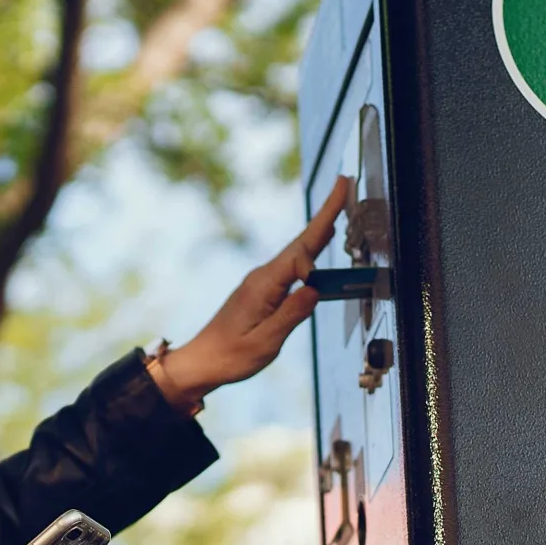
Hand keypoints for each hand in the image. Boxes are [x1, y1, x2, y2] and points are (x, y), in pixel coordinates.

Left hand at [148, 176, 349, 411]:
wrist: (203, 361)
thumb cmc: (231, 356)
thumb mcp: (265, 342)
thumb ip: (291, 314)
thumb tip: (314, 289)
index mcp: (263, 285)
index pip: (299, 258)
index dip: (314, 265)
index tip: (318, 288)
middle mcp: (263, 276)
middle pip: (302, 241)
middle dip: (325, 213)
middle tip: (342, 183)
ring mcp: (262, 281)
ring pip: (298, 250)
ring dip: (320, 227)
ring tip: (339, 203)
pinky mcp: (263, 289)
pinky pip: (293, 264)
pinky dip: (310, 248)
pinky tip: (320, 243)